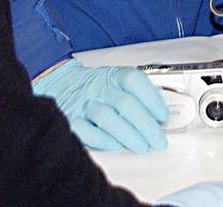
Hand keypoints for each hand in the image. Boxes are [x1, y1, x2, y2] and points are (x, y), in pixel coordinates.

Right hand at [32, 58, 167, 152]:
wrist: (59, 83)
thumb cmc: (95, 87)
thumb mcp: (115, 81)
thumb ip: (135, 95)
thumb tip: (158, 118)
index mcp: (113, 76)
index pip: (134, 80)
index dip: (151, 98)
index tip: (162, 116)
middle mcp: (98, 88)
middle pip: (125, 103)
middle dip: (146, 125)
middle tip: (158, 140)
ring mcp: (83, 103)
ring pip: (107, 117)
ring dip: (128, 134)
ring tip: (141, 146)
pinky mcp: (70, 120)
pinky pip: (84, 130)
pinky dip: (102, 139)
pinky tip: (115, 146)